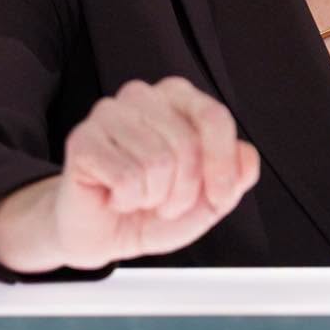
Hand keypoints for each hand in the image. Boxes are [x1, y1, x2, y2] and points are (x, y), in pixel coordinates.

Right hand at [0, 77, 259, 272]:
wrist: (101, 233)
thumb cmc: (150, 208)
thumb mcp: (207, 200)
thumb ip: (235, 176)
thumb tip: (246, 157)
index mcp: (179, 98)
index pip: (215, 117)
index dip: (222, 164)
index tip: (219, 195)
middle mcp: (144, 96)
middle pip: (188, 144)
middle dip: (183, 190)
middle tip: (164, 200)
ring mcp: (109, 113)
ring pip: (157, 162)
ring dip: (153, 197)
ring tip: (139, 197)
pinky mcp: (83, 139)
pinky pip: (127, 177)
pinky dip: (127, 200)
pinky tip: (116, 196)